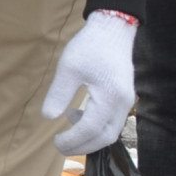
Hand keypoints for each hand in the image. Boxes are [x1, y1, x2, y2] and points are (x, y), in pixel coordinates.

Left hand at [40, 11, 138, 154]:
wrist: (113, 29)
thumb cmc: (90, 46)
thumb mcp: (68, 68)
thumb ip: (59, 94)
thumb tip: (49, 117)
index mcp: (110, 97)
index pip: (91, 129)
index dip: (73, 140)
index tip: (55, 142)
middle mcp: (123, 104)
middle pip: (106, 137)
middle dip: (83, 146)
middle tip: (60, 146)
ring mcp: (126, 101)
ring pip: (111, 131)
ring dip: (90, 138)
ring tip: (67, 132)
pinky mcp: (124, 98)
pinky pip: (112, 122)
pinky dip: (96, 127)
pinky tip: (78, 116)